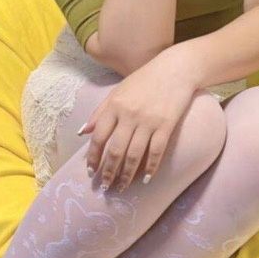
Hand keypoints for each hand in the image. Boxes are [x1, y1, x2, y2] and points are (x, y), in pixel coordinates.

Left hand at [78, 46, 197, 191]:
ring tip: (121, 187)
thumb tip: (83, 132)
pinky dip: (150, 167)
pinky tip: (146, 179)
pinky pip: (156, 151)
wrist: (175, 69)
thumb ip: (100, 111)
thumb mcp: (118, 91)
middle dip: (108, 172)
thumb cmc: (145, 80)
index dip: (93, 157)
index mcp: (114, 106)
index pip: (99, 137)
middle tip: (104, 187)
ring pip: (134, 155)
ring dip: (126, 175)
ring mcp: (148, 121)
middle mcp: (129, 115)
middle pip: (115, 150)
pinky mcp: (166, 126)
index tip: (90, 171)